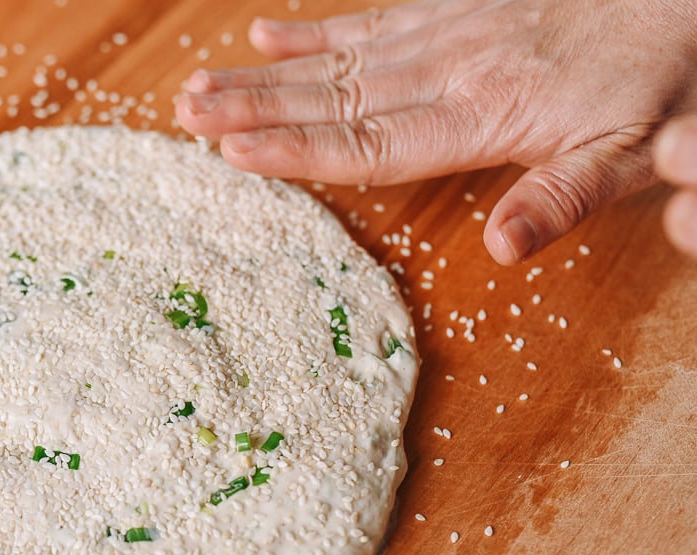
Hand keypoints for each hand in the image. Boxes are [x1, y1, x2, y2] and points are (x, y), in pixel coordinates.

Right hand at [174, 0, 696, 264]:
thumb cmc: (658, 80)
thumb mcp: (630, 151)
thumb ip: (562, 197)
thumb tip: (503, 250)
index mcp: (482, 112)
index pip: (370, 141)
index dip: (298, 150)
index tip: (233, 153)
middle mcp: (447, 68)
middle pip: (332, 96)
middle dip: (254, 108)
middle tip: (185, 114)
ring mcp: (443, 32)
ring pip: (336, 58)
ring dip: (263, 74)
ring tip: (199, 85)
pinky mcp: (450, 8)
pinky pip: (369, 18)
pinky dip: (312, 28)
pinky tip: (265, 30)